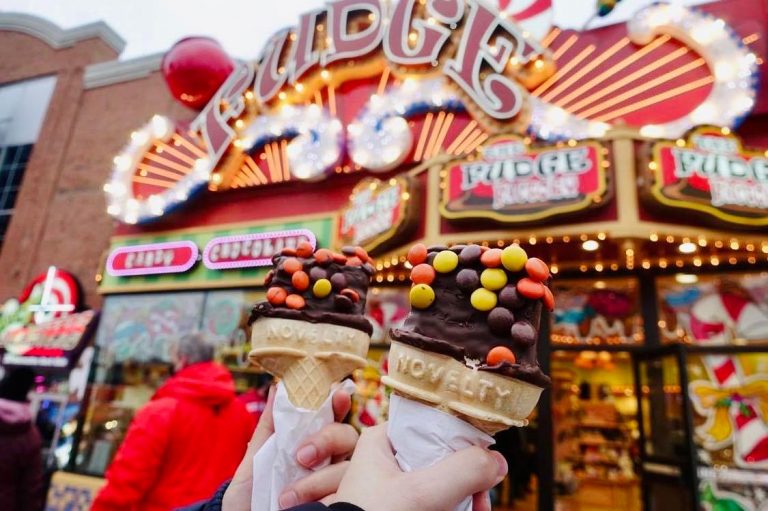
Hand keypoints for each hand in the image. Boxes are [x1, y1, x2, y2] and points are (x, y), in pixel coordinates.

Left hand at [222, 386, 356, 510]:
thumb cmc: (250, 495)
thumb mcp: (254, 460)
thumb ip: (269, 426)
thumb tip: (278, 386)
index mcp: (313, 442)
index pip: (333, 416)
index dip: (338, 403)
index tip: (337, 394)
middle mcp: (330, 461)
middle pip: (349, 437)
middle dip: (328, 439)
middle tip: (301, 456)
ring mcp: (337, 485)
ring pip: (349, 469)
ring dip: (319, 480)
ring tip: (286, 498)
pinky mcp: (339, 506)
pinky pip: (346, 496)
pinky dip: (327, 498)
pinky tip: (308, 506)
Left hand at [329, 424, 506, 510]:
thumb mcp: (420, 493)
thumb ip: (463, 471)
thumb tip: (497, 461)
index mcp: (383, 439)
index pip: (433, 422)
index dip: (464, 440)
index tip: (484, 463)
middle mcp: (390, 458)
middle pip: (444, 454)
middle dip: (468, 477)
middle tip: (482, 499)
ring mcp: (397, 484)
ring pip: (445, 479)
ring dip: (465, 495)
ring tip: (477, 510)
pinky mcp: (405, 505)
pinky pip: (438, 499)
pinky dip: (454, 507)